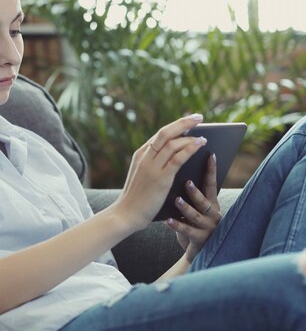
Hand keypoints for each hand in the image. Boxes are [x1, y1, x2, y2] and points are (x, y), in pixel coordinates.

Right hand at [114, 114, 206, 230]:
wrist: (127, 214)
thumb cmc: (137, 198)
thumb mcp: (142, 176)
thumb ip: (154, 164)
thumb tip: (176, 155)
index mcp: (140, 154)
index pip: (159, 135)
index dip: (175, 126)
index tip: (187, 121)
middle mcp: (145, 157)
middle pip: (165, 132)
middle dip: (183, 123)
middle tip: (198, 117)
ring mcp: (152, 167)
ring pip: (172, 143)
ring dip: (190, 136)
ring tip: (205, 135)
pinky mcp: (161, 178)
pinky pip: (178, 158)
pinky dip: (190, 148)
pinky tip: (201, 145)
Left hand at [165, 154, 221, 262]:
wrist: (196, 249)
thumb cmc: (192, 220)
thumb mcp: (196, 205)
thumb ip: (193, 190)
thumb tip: (181, 165)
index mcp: (211, 202)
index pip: (211, 183)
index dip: (211, 170)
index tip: (209, 154)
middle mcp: (212, 213)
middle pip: (204, 200)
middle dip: (196, 191)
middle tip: (187, 181)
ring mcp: (207, 227)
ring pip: (195, 215)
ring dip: (185, 207)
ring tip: (176, 199)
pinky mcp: (199, 239)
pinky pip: (187, 231)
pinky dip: (176, 225)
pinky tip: (167, 220)